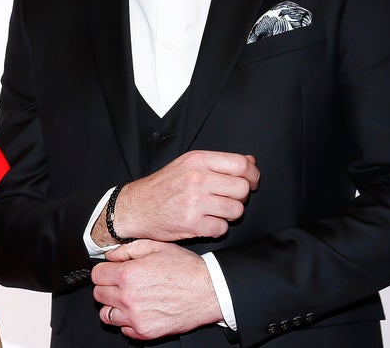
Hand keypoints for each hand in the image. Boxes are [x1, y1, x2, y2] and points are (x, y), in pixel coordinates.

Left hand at [92, 240, 222, 339]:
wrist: (210, 291)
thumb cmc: (186, 269)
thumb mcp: (156, 247)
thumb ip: (127, 249)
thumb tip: (109, 255)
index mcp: (128, 274)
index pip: (96, 275)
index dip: (104, 271)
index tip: (110, 272)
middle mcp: (129, 297)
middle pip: (99, 294)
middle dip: (107, 287)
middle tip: (121, 285)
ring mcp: (136, 317)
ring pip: (106, 314)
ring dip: (113, 306)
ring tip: (127, 300)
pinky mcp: (146, 331)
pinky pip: (123, 330)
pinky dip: (127, 322)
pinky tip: (139, 311)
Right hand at [104, 150, 258, 243]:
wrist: (136, 207)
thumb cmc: (163, 186)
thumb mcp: (188, 165)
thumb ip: (219, 163)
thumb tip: (250, 161)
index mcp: (197, 161)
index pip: (241, 165)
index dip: (253, 176)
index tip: (251, 183)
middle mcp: (196, 179)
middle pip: (242, 189)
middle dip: (240, 197)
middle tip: (228, 199)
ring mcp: (194, 202)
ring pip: (236, 210)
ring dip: (229, 214)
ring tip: (215, 211)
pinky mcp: (192, 223)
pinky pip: (222, 228)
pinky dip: (216, 228)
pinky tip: (204, 222)